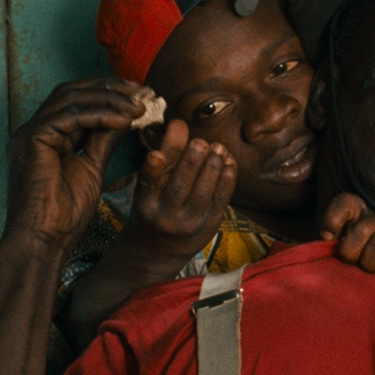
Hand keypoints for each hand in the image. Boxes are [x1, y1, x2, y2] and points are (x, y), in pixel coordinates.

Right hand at [5, 77, 152, 248]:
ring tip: (138, 107)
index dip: (108, 94)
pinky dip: (98, 114)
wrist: (45, 239)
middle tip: (142, 93)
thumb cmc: (65, 214)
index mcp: (47, 136)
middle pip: (72, 92)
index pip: (77, 101)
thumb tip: (123, 118)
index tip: (139, 97)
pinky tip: (123, 120)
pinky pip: (69, 115)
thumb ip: (102, 141)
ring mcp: (30, 132)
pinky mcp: (31, 139)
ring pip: (71, 98)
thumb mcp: (92, 167)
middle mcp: (35, 130)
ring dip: (108, 99)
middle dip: (109, 89)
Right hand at [118, 120, 236, 261]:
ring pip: (202, 194)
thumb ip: (167, 152)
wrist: (160, 251)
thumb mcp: (153, 182)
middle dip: (191, 162)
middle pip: (179, 187)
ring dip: (213, 168)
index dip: (152, 169)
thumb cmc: (156, 206)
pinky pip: (220, 201)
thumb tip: (179, 123)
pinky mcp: (208, 227)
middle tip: (201, 142)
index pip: (148, 184)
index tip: (155, 155)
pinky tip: (230, 163)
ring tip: (219, 147)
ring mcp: (188, 224)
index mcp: (145, 203)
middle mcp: (165, 216)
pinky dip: (227, 181)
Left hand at [319, 193, 374, 278]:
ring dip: (373, 265)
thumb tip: (321, 250)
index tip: (328, 236)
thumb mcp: (362, 249)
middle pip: (360, 230)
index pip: (345, 202)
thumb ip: (343, 247)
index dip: (333, 217)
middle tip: (358, 264)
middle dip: (353, 254)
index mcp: (366, 214)